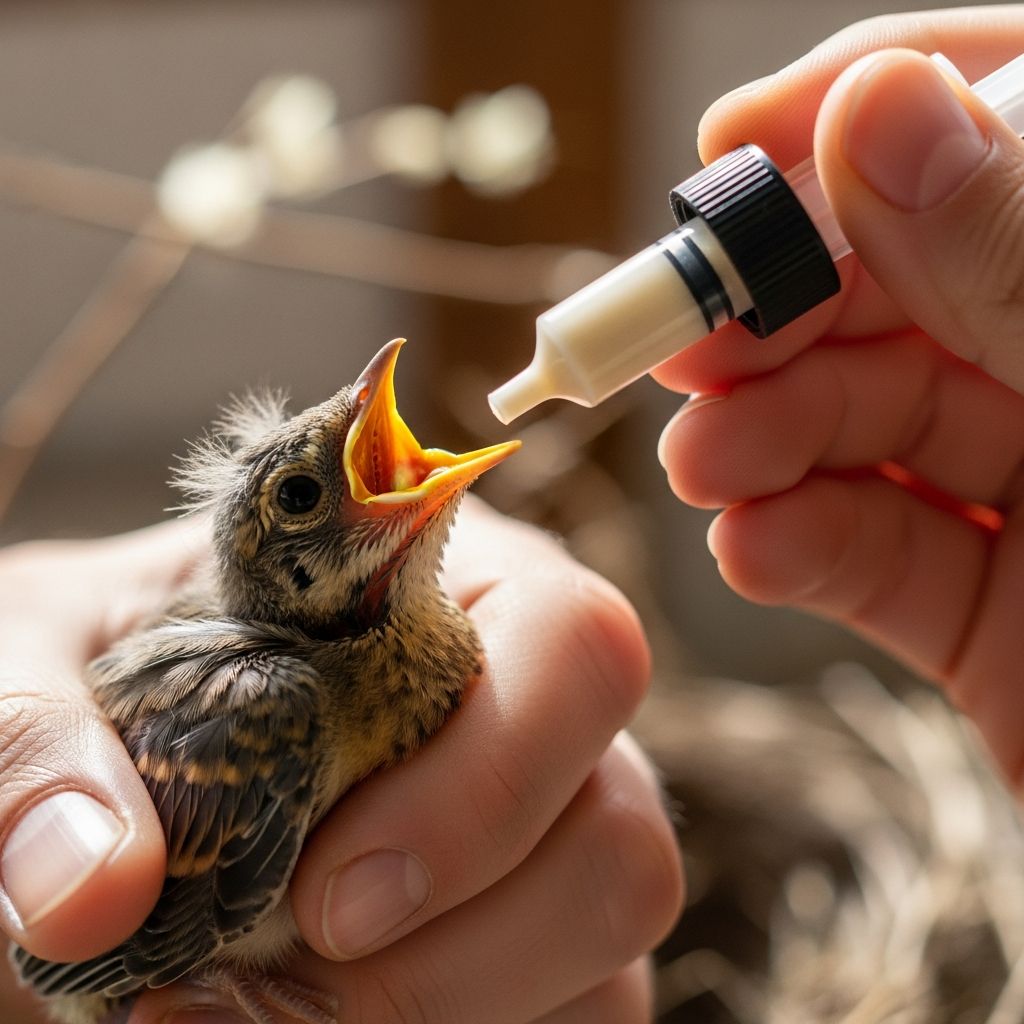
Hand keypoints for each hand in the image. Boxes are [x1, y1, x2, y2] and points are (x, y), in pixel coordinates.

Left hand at [0, 499, 680, 1023]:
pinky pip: (584, 1006)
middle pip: (622, 823)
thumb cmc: (108, 664)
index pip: (577, 643)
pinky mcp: (553, 928)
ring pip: (608, 931)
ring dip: (448, 1006)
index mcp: (454, 582)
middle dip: (462, 938)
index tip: (328, 899)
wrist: (124, 747)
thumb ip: (41, 737)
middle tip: (298, 969)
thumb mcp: (36, 653)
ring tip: (275, 1006)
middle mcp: (535, 698)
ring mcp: (560, 817)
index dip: (486, 780)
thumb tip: (93, 891)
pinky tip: (328, 1014)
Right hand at [655, 10, 1023, 779]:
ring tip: (701, 466)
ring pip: (862, 426)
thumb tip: (873, 107)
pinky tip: (754, 550)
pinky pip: (872, 555)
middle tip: (679, 339)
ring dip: (763, 440)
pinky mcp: (980, 606)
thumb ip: (1013, 248)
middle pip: (892, 287)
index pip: (993, 125)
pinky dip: (797, 549)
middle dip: (773, 312)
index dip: (857, 118)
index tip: (736, 148)